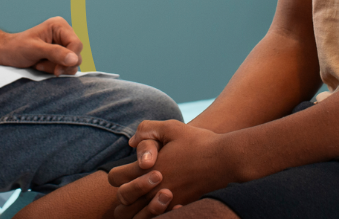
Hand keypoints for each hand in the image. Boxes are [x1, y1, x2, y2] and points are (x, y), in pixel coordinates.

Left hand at [0, 16, 82, 74]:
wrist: (5, 54)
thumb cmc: (17, 48)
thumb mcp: (35, 50)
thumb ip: (56, 53)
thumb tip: (75, 59)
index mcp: (59, 26)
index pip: (77, 44)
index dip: (69, 58)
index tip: (57, 70)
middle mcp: (64, 34)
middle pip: (76, 54)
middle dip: (60, 64)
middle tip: (42, 65)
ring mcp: (62, 45)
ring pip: (72, 63)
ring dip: (56, 68)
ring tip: (40, 64)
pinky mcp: (59, 55)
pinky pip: (66, 67)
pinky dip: (54, 70)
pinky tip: (41, 66)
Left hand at [109, 120, 234, 217]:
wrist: (224, 160)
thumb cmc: (198, 142)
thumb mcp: (171, 127)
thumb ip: (147, 130)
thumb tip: (132, 143)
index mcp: (147, 169)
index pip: (115, 178)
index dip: (117, 172)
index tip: (128, 167)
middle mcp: (153, 189)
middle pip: (122, 203)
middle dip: (124, 192)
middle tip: (137, 182)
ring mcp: (166, 202)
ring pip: (138, 217)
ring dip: (137, 208)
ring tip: (145, 197)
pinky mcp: (178, 208)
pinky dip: (154, 215)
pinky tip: (162, 202)